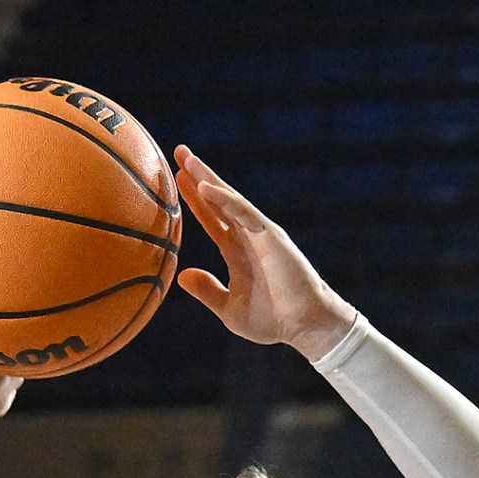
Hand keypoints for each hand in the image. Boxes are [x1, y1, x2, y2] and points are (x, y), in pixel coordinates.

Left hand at [173, 146, 354, 359]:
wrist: (303, 326)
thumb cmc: (272, 320)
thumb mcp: (230, 309)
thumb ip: (207, 291)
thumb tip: (182, 275)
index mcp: (236, 251)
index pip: (212, 218)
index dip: (195, 199)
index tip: (175, 179)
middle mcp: (247, 236)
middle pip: (219, 199)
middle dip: (199, 175)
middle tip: (178, 151)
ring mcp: (259, 233)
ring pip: (229, 199)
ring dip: (207, 178)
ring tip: (186, 159)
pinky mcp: (271, 236)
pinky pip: (243, 213)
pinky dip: (224, 200)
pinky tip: (204, 187)